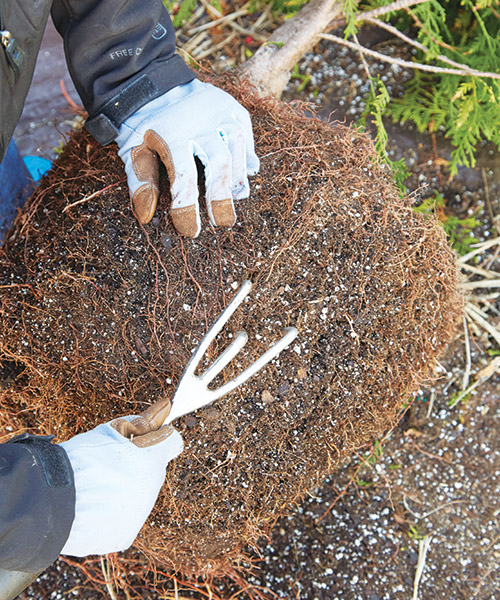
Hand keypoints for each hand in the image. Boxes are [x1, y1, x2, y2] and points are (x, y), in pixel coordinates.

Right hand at [59, 399, 181, 556]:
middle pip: (152, 472)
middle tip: (108, 465)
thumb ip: (143, 421)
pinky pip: (122, 520)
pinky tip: (92, 507)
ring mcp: (140, 514)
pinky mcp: (124, 536)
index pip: (172, 442)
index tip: (145, 438)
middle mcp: (153, 488)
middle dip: (137, 467)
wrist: (56, 501)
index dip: (158, 438)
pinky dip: (110, 514)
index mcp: (153, 458)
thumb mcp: (112, 431)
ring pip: (137, 496)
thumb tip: (165, 407)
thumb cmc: (82, 460)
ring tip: (96, 487)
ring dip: (123, 491)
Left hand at [115, 79, 259, 237]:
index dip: (189, 209)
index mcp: (171, 136)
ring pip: (238, 150)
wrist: (155, 83)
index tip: (191, 232)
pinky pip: (247, 136)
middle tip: (224, 222)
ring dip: (238, 179)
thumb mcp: (134, 151)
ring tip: (236, 198)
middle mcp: (200, 123)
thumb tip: (146, 216)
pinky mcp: (234, 109)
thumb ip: (141, 183)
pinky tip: (245, 174)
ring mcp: (220, 113)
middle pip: (220, 165)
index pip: (185, 180)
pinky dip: (247, 157)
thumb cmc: (143, 127)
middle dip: (222, 197)